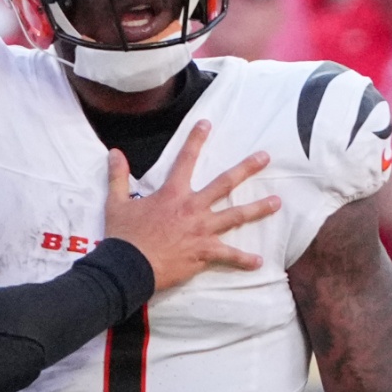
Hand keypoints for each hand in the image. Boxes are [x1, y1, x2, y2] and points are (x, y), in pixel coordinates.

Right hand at [104, 120, 278, 291]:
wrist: (129, 267)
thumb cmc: (124, 236)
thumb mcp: (116, 203)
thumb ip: (118, 177)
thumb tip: (114, 152)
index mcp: (172, 194)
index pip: (185, 160)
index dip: (196, 140)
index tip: (207, 124)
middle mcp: (192, 208)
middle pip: (224, 184)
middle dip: (246, 168)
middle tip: (265, 158)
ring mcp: (201, 231)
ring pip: (235, 216)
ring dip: (257, 209)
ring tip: (277, 202)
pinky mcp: (204, 253)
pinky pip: (228, 256)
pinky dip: (243, 260)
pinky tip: (258, 262)